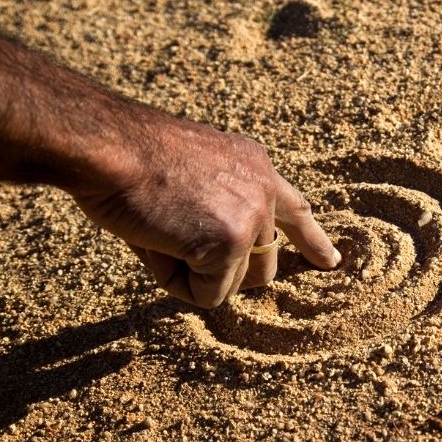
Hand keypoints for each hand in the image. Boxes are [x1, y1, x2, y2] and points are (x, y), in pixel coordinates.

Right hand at [74, 114, 340, 307]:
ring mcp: (252, 217)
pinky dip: (176, 282)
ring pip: (235, 284)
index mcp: (255, 167)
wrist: (110, 146)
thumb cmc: (131, 160)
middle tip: (176, 245)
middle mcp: (264, 190)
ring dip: (195, 275)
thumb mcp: (192, 173)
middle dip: (223, 273)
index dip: (312, 241)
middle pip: (262, 267)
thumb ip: (219, 209)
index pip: (296, 210)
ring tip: (160, 232)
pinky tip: (156, 242)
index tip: (331, 262)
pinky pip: (209, 295)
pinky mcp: (231, 242)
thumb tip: (221, 264)